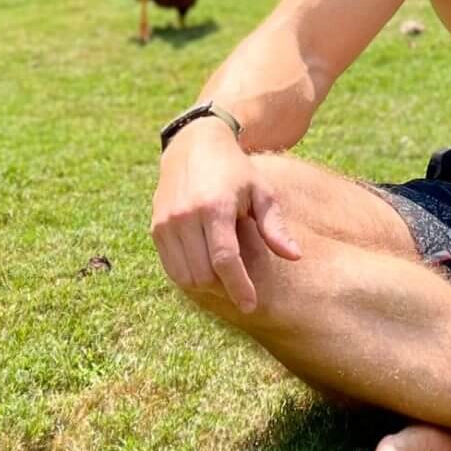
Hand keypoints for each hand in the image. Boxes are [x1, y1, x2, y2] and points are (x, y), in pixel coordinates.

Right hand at [149, 129, 300, 312]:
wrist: (194, 145)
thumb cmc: (235, 171)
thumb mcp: (262, 191)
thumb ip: (274, 226)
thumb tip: (295, 257)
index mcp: (214, 206)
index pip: (224, 259)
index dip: (238, 287)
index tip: (250, 305)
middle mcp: (185, 215)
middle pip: (203, 273)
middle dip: (224, 288)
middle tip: (242, 286)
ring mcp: (166, 222)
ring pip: (185, 276)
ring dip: (206, 286)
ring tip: (225, 278)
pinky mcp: (156, 228)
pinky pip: (171, 268)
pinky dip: (189, 277)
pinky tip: (207, 270)